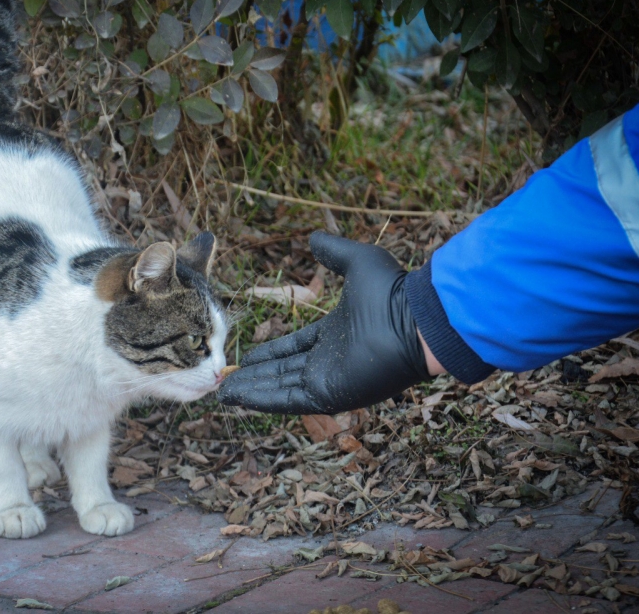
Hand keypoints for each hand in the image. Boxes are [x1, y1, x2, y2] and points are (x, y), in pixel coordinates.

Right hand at [219, 232, 430, 413]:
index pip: (294, 347)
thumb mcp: (356, 262)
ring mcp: (329, 380)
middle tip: (227, 378)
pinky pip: (288, 400)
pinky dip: (262, 400)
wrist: (416, 322)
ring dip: (251, 390)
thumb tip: (313, 239)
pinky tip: (237, 398)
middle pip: (283, 371)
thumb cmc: (393, 293)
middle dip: (254, 376)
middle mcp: (330, 361)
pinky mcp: (329, 395)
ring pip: (280, 387)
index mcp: (335, 335)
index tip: (246, 357)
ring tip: (222, 392)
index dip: (269, 352)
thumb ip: (333, 252)